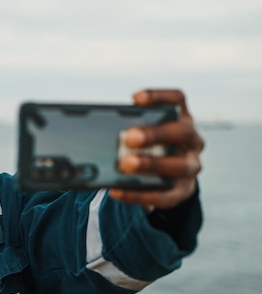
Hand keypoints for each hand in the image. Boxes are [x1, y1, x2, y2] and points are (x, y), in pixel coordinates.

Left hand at [109, 89, 204, 209]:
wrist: (165, 176)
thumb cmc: (147, 146)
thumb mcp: (142, 133)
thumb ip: (129, 129)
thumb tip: (101, 131)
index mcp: (181, 119)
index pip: (178, 99)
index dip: (160, 97)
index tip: (135, 98)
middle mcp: (192, 140)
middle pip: (181, 132)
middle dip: (155, 134)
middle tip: (129, 137)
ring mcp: (191, 166)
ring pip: (179, 166)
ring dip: (151, 164)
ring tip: (125, 164)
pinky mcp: (184, 190)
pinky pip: (165, 196)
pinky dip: (139, 195)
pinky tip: (117, 191)